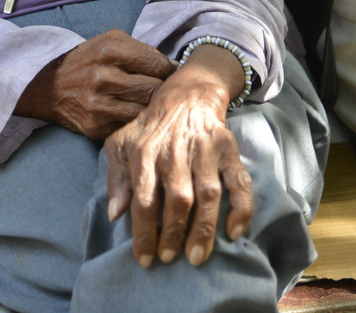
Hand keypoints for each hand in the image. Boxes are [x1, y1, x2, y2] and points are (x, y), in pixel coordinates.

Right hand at [14, 28, 177, 138]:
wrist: (51, 87)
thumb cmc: (89, 60)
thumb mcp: (110, 41)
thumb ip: (142, 50)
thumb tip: (175, 67)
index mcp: (109, 50)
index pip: (158, 64)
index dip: (169, 70)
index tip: (169, 74)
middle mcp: (103, 76)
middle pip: (155, 89)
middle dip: (162, 90)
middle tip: (163, 90)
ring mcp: (99, 104)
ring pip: (145, 110)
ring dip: (151, 107)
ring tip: (149, 101)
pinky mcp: (96, 127)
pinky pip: (130, 126)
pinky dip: (135, 121)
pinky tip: (132, 112)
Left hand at [104, 44, 253, 267]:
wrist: (185, 96)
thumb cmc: (149, 129)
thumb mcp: (121, 145)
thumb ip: (117, 179)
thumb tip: (115, 214)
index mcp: (146, 152)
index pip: (143, 198)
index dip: (143, 232)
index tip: (144, 259)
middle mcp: (176, 151)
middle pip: (177, 198)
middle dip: (174, 233)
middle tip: (170, 259)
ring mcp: (205, 149)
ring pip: (208, 193)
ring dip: (204, 228)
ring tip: (197, 257)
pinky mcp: (228, 149)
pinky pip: (239, 181)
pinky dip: (240, 208)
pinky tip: (233, 232)